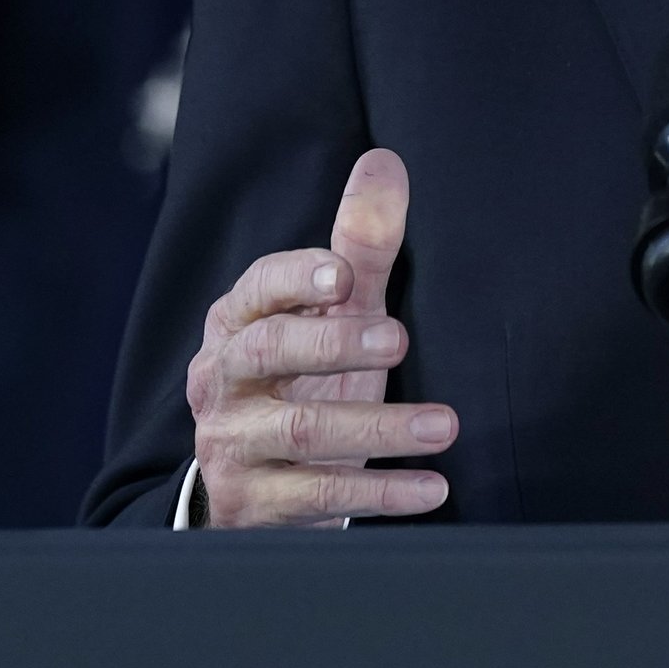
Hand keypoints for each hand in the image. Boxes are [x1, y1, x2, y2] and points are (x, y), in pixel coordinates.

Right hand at [185, 148, 457, 525]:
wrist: (253, 489)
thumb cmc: (300, 382)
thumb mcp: (331, 319)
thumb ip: (359, 248)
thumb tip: (384, 163)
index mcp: (237, 323)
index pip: (257, 289)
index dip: (296, 279)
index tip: (343, 276)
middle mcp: (223, 380)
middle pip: (266, 354)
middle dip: (333, 344)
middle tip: (399, 339)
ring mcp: (233, 445)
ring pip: (298, 432)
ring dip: (377, 427)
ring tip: (445, 424)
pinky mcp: (254, 504)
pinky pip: (317, 497)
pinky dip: (378, 494)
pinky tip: (432, 487)